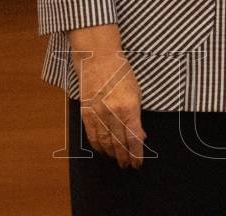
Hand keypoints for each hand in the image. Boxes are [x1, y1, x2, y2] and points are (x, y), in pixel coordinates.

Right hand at [75, 46, 144, 168]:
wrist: (98, 59)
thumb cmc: (122, 73)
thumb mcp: (136, 93)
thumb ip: (137, 116)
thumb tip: (140, 136)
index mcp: (129, 107)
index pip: (133, 137)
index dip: (136, 153)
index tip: (138, 162)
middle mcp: (113, 112)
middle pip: (119, 142)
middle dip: (124, 157)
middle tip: (128, 166)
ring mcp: (98, 113)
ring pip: (105, 141)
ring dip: (112, 154)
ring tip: (117, 161)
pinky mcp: (86, 112)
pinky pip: (92, 134)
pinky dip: (98, 145)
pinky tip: (103, 151)